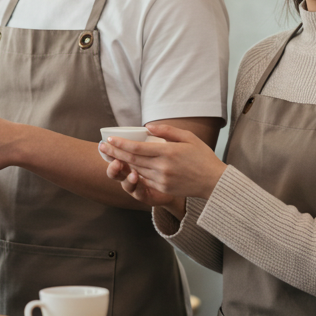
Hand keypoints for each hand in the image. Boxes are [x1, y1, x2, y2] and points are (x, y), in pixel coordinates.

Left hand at [98, 123, 225, 200]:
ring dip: (121, 162)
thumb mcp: (189, 137)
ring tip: (109, 155)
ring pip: (135, 169)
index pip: (137, 148)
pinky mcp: (163, 188)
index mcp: (168, 152)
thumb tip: (148, 127)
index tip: (110, 139)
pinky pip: (144, 178)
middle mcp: (162, 167)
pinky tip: (125, 166)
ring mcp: (161, 179)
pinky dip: (133, 172)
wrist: (213, 182)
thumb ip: (167, 131)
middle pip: (132, 159)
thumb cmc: (203, 156)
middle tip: (102, 147)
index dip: (121, 144)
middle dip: (115, 152)